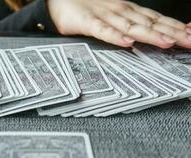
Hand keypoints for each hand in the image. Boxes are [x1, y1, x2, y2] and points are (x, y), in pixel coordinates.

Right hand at [48, 0, 190, 48]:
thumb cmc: (84, 7)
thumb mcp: (110, 14)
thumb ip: (125, 26)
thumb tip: (139, 39)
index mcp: (126, 11)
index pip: (155, 19)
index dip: (174, 27)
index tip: (190, 36)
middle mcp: (120, 11)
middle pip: (149, 23)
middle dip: (172, 32)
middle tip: (189, 42)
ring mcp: (104, 15)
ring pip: (130, 25)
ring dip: (150, 34)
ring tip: (167, 42)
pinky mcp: (87, 21)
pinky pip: (102, 30)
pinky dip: (114, 35)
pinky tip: (126, 42)